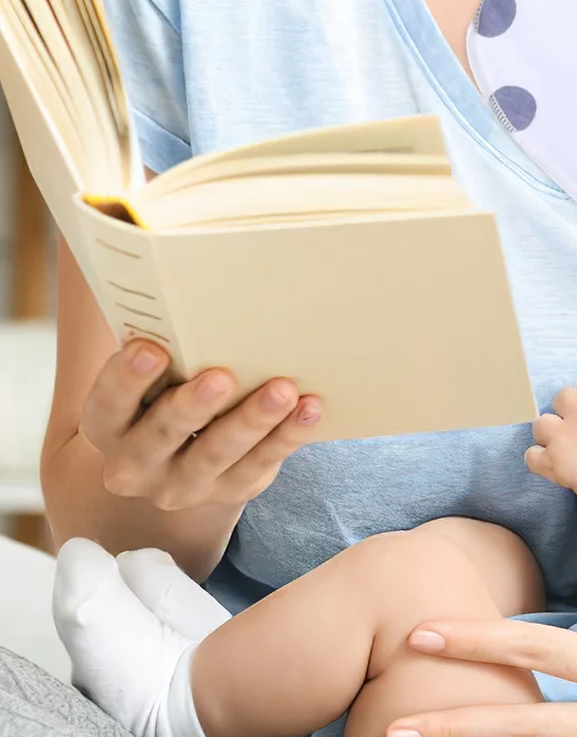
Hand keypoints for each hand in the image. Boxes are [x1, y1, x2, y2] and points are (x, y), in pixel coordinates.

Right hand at [79, 341, 322, 513]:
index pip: (106, 404)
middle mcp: (136, 463)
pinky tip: (310, 407)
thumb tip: (167, 246)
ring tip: (283, 389)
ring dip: (251, 421)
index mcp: (108, 425)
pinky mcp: (231, 489)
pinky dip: (288, 436)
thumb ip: (155, 327)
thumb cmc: (168, 387)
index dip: (125, 378)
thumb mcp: (151, 368)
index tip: (151, 348)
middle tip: (221, 376)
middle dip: (191, 407)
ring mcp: (183, 484)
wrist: (181, 459)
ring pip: (215, 456)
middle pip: (159, 436)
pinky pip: (261, 465)